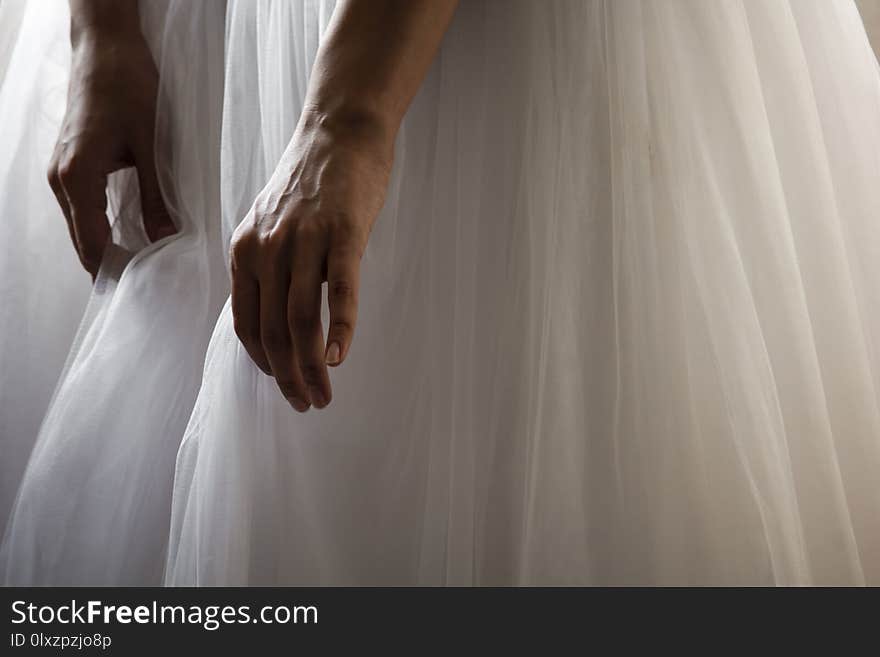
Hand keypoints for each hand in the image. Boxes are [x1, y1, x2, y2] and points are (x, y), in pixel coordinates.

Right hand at [47, 29, 174, 279]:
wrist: (106, 46)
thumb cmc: (128, 87)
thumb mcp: (151, 145)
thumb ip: (156, 196)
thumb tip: (168, 238)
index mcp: (77, 177)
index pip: (92, 243)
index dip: (116, 270)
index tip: (144, 291)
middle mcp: (61, 178)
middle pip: (83, 240)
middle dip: (112, 266)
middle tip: (149, 288)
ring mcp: (61, 170)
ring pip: (82, 226)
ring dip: (108, 248)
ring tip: (143, 269)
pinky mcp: (70, 162)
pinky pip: (83, 207)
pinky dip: (102, 227)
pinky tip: (129, 238)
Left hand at [229, 110, 391, 410]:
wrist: (340, 131)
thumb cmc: (310, 182)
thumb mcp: (271, 224)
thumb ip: (267, 267)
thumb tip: (278, 316)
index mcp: (245, 251)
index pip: (247, 323)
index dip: (263, 364)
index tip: (284, 386)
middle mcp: (266, 249)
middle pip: (273, 330)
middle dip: (288, 377)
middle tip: (308, 404)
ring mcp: (304, 241)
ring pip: (301, 319)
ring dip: (312, 367)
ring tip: (324, 395)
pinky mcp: (342, 234)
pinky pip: (341, 291)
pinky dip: (340, 329)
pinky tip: (341, 357)